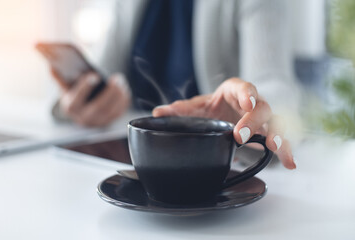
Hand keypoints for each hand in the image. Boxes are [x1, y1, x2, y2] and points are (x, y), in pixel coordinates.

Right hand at [52, 69, 129, 126]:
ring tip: (121, 81)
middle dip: (110, 92)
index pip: (76, 101)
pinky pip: (119, 112)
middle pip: (99, 107)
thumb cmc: (75, 92)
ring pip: (111, 111)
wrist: (82, 109)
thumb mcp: (65, 84)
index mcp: (70, 107)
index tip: (94, 75)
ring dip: (119, 95)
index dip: (84, 88)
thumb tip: (52, 63)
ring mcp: (97, 122)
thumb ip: (60, 75)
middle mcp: (83, 118)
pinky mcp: (109, 121)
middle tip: (116, 78)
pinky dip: (123, 101)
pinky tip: (124, 89)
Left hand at [152, 78, 295, 168]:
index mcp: (235, 91)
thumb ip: (179, 110)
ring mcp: (262, 119)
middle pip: (261, 107)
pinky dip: (287, 151)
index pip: (244, 87)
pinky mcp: (267, 133)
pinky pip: (281, 141)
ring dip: (277, 135)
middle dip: (253, 120)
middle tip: (240, 135)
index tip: (246, 102)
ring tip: (276, 147)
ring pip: (276, 123)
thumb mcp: (196, 107)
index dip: (247, 93)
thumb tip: (157, 114)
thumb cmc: (212, 106)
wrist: (224, 113)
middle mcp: (252, 103)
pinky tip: (291, 164)